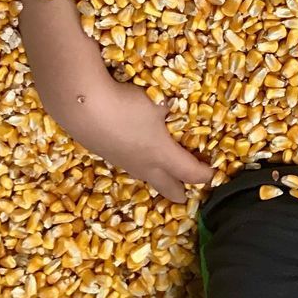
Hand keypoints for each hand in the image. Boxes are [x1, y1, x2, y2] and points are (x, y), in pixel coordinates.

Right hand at [68, 78, 215, 203]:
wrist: (84, 108)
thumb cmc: (129, 105)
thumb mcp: (159, 102)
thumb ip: (171, 108)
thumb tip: (174, 109)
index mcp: (162, 155)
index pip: (189, 172)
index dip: (204, 175)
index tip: (213, 175)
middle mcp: (144, 165)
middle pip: (166, 187)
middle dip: (179, 191)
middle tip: (187, 196)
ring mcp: (123, 162)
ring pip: (146, 177)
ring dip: (159, 178)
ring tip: (165, 175)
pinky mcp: (107, 154)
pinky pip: (130, 166)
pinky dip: (140, 165)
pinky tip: (138, 154)